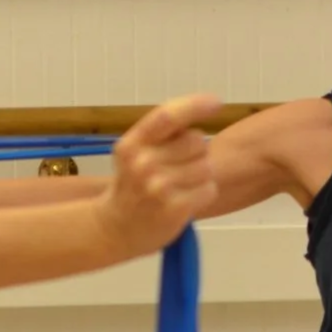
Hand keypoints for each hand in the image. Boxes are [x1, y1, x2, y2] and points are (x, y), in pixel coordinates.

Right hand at [97, 94, 222, 255]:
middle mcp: (142, 163)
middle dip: (196, 151)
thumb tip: (206, 105)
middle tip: (178, 168)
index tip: (215, 102)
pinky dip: (204, 194)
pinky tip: (186, 200)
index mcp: (132, 144)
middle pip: (197, 141)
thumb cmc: (132, 185)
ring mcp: (158, 186)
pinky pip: (209, 189)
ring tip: (180, 186)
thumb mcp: (134, 153)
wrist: (116, 229)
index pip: (167, 116)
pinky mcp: (175, 208)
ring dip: (201, 175)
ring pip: (207, 166)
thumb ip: (161, 133)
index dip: (194, 105)